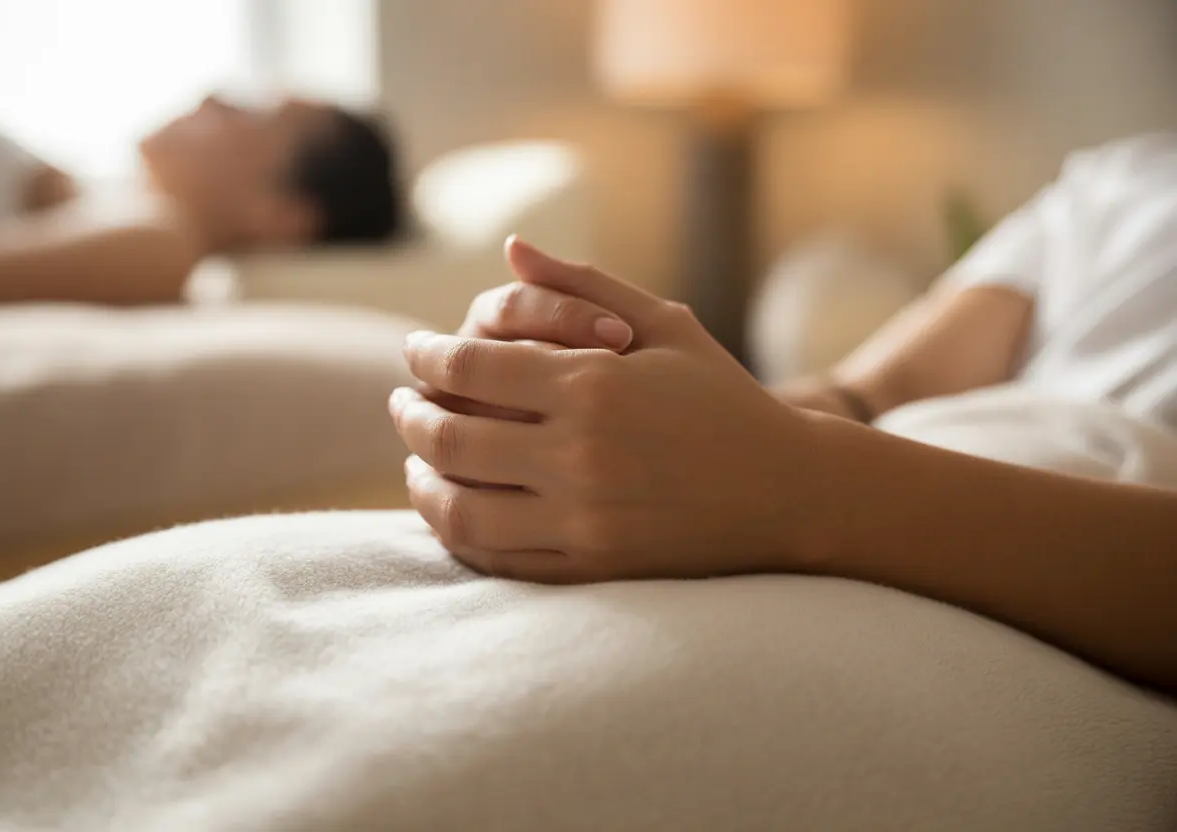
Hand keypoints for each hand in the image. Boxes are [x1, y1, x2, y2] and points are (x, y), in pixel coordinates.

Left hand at [390, 238, 818, 582]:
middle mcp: (579, 456)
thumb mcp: (665, 324)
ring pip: (459, 508)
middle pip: (449, 437)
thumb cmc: (725, 398)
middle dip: (410, 416)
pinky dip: (459, 536)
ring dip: (420, 483)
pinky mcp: (592, 568)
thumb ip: (582, 285)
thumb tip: (511, 249)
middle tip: (401, 404)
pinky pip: (497, 560)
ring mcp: (583, 520)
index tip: (413, 351)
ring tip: (415, 462)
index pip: (468, 368)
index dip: (426, 356)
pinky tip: (453, 511)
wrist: (790, 493)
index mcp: (593, 386)